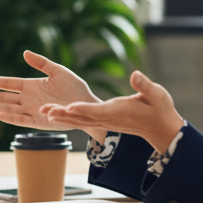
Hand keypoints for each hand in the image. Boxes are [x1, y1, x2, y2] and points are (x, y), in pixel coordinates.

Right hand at [0, 51, 107, 142]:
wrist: (87, 105)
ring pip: (7, 108)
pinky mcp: (38, 121)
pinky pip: (21, 120)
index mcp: (31, 85)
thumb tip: (24, 52)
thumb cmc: (75, 89)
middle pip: (2, 96)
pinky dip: (10, 118)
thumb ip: (41, 63)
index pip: (7, 83)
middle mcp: (28, 99)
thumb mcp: (58, 71)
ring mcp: (31, 110)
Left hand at [40, 71, 183, 153]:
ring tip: (43, 112)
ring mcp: (104, 122)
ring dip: (61, 116)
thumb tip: (135, 75)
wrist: (159, 127)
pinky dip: (68, 118)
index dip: (83, 108)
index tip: (69, 106)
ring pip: (78, 120)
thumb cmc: (159, 108)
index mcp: (117, 111)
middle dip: (63, 114)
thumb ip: (145, 86)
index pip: (97, 111)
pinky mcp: (102, 121)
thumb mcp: (156, 94)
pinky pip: (82, 121)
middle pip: (81, 118)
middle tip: (44, 111)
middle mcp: (107, 119)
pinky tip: (55, 115)